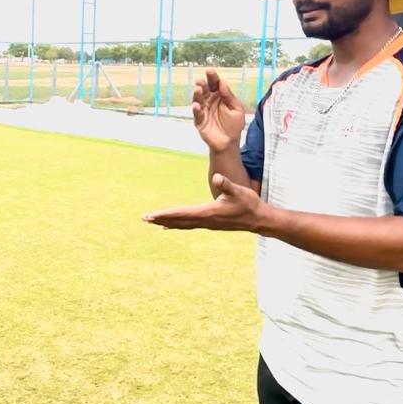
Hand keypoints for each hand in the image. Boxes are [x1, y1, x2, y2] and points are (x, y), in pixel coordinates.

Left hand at [143, 174, 267, 232]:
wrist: (259, 220)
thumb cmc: (249, 204)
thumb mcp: (239, 191)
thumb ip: (227, 184)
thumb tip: (217, 177)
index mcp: (208, 212)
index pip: (182, 213)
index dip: (166, 213)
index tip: (152, 215)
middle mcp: (205, 220)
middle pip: (178, 220)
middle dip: (161, 219)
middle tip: (144, 218)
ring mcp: (207, 224)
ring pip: (182, 224)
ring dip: (167, 222)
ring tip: (152, 222)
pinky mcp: (210, 224)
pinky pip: (189, 225)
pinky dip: (177, 224)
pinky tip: (169, 226)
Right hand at [192, 68, 245, 151]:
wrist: (229, 143)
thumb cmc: (234, 125)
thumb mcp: (237, 109)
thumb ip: (229, 96)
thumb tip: (222, 82)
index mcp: (220, 96)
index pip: (215, 84)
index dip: (212, 77)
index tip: (209, 71)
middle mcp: (210, 101)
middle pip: (204, 89)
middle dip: (202, 83)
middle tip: (201, 80)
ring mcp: (203, 110)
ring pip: (198, 99)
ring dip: (197, 94)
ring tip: (198, 89)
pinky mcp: (199, 121)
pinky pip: (196, 114)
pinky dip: (196, 109)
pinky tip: (196, 105)